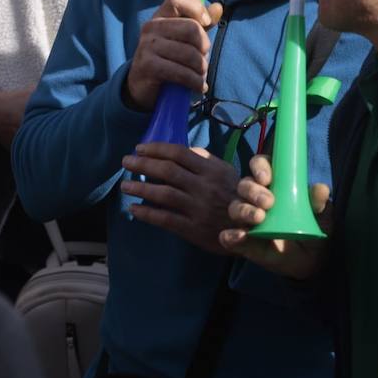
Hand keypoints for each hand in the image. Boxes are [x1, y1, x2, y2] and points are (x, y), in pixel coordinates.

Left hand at [121, 143, 239, 252]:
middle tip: (126, 162)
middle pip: (167, 171)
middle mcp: (203, 187)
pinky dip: (147, 213)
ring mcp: (197, 208)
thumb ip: (205, 160)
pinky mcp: (193, 229)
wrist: (252, 229)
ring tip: (125, 185)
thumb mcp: (227, 172)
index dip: (157, 149)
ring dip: (140, 188)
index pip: (179, 153)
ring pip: (163, 194)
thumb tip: (182, 150)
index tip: (140, 148)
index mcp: (211, 170)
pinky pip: (165, 219)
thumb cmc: (236, 196)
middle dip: (143, 164)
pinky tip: (134, 209)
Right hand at [124, 0, 223, 111]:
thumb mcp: (184, 38)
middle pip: (192, 28)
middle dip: (204, 47)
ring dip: (201, 69)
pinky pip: (182, 73)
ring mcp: (147, 46)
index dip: (197, 7)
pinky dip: (195, 82)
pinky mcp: (148, 66)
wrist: (142, 85)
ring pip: (190, 54)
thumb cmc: (168, 58)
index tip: (206, 23)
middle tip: (202, 58)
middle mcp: (151, 27)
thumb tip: (218, 7)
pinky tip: (199, 86)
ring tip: (199, 74)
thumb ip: (201, 23)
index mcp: (161, 16)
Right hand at [219, 154, 329, 279]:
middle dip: (253, 190)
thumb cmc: (313, 228)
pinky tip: (240, 236)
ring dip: (244, 210)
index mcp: (275, 184)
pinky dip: (230, 235)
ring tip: (260, 218)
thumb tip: (320, 188)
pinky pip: (228, 237)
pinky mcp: (243, 242)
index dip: (259, 167)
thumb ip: (319, 202)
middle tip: (269, 202)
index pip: (260, 165)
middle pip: (244, 185)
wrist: (310, 260)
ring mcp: (248, 220)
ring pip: (235, 207)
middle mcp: (256, 199)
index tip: (267, 178)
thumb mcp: (321, 215)